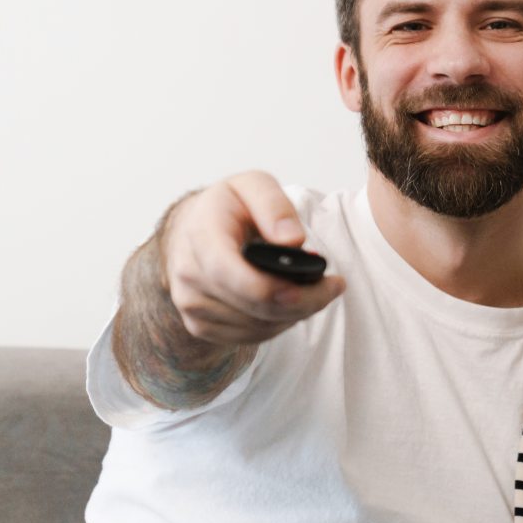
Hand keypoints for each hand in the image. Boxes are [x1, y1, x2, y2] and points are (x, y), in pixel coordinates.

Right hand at [161, 171, 346, 344]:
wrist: (193, 229)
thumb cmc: (228, 207)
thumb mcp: (252, 185)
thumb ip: (273, 205)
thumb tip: (292, 240)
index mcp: (201, 237)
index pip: (236, 277)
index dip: (280, 289)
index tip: (322, 284)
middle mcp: (189, 275)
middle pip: (256, 308)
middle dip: (304, 302)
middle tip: (333, 286)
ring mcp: (191, 305)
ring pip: (258, 327)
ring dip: (294, 314)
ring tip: (313, 290)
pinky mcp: (200, 326)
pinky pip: (250, 337)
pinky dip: (278, 323)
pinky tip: (289, 304)